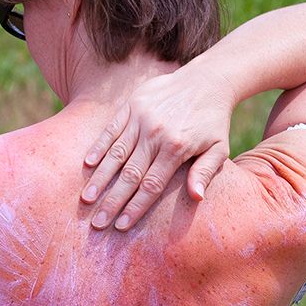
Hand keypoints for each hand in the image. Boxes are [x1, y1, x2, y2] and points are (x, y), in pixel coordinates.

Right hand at [81, 63, 235, 229]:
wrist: (208, 80)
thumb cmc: (213, 121)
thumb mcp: (219, 148)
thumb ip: (205, 172)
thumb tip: (197, 198)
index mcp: (177, 148)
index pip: (151, 185)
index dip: (135, 207)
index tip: (121, 225)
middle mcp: (156, 133)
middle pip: (130, 174)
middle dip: (112, 201)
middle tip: (97, 222)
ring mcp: (141, 117)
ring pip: (116, 153)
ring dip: (100, 178)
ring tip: (86, 199)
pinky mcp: (132, 104)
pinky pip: (111, 129)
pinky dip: (98, 147)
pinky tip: (87, 165)